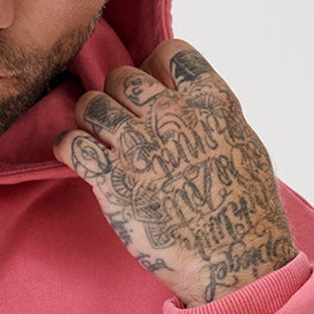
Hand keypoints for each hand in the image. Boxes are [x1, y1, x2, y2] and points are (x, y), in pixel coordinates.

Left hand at [52, 40, 298, 306]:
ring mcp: (139, 148)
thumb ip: (210, 115)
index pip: (168, 53)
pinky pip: (71, 144)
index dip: (154, 69)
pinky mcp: (112, 182)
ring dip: (90, 119)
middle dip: (117, 97)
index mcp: (210, 102)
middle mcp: (172, 117)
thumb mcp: (242, 144)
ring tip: (98, 138)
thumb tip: (184, 99)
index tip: (153, 91)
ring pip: (91, 104)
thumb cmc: (244, 209)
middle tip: (122, 123)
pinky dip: (69, 147)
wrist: (233, 261)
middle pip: (123, 78)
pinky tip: (79, 157)